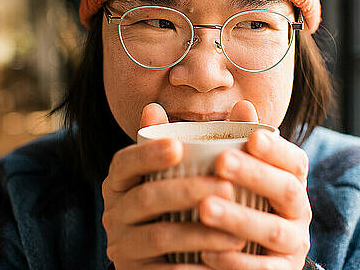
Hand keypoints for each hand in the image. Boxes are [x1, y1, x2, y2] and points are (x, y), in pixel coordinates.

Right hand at [102, 103, 246, 268]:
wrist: (174, 259)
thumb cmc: (186, 203)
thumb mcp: (190, 172)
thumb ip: (215, 142)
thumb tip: (244, 105)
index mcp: (122, 181)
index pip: (125, 162)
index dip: (147, 153)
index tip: (177, 145)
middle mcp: (115, 212)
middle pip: (145, 199)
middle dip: (186, 192)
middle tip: (225, 188)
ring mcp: (123, 245)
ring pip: (158, 237)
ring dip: (199, 233)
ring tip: (237, 231)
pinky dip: (195, 268)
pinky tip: (224, 261)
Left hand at [199, 100, 311, 268]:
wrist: (255, 257)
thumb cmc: (243, 201)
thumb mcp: (241, 172)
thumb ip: (236, 139)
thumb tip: (239, 101)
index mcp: (291, 181)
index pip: (295, 161)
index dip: (277, 149)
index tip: (253, 136)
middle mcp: (299, 210)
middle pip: (286, 190)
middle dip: (255, 175)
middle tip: (221, 163)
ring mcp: (293, 244)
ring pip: (273, 230)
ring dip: (240, 218)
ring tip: (204, 208)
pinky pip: (264, 269)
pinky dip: (236, 261)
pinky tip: (206, 252)